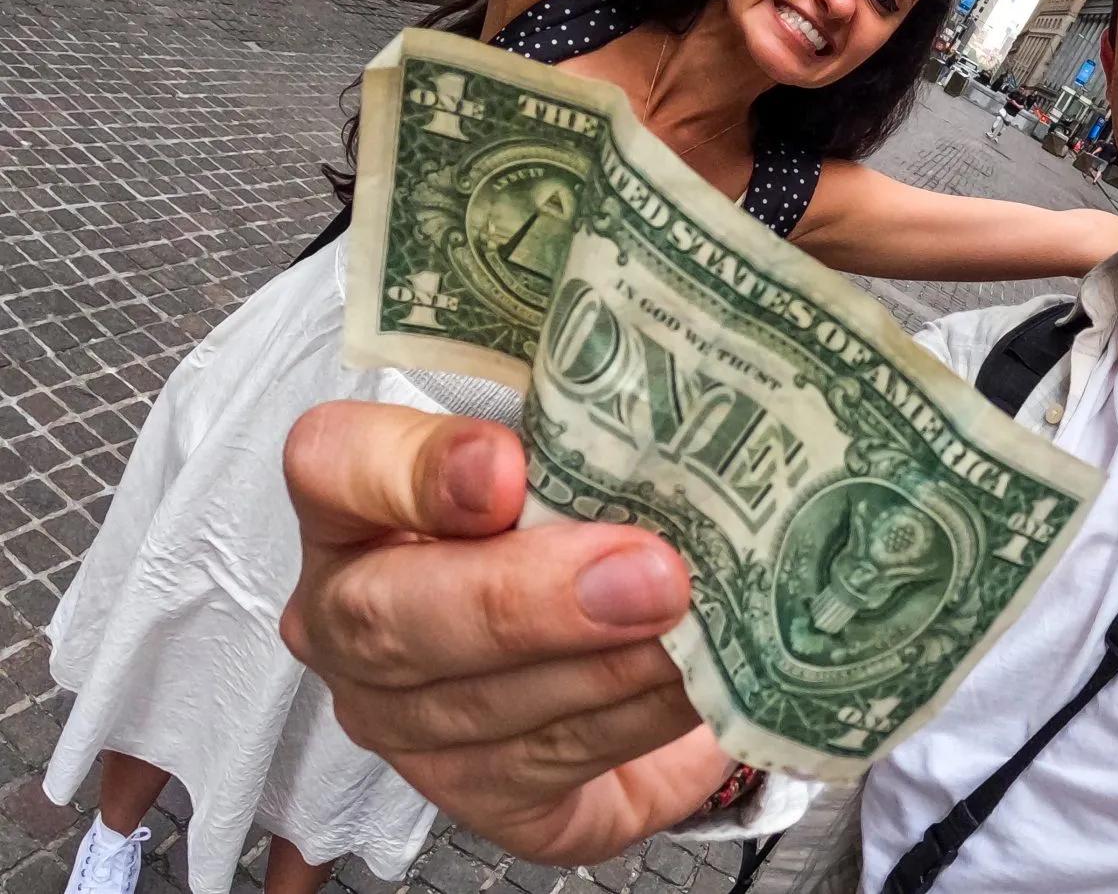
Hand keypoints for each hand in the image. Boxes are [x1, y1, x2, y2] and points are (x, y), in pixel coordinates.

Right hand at [280, 402, 726, 863]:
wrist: (621, 636)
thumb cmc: (582, 508)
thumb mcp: (570, 443)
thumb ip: (584, 425)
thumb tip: (674, 409)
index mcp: (357, 501)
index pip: (335, 466)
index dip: (415, 470)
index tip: (507, 465)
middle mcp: (355, 616)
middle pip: (395, 617)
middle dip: (528, 600)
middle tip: (650, 575)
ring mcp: (402, 719)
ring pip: (485, 705)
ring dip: (609, 668)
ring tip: (697, 627)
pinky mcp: (477, 793)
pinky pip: (549, 767)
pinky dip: (635, 722)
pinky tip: (695, 685)